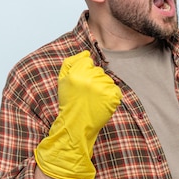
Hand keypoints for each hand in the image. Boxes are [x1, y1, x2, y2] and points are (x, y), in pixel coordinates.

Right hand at [35, 51, 121, 178]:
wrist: (75, 125)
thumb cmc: (68, 103)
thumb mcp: (62, 80)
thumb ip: (71, 62)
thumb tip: (86, 53)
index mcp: (77, 73)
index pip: (87, 61)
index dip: (84, 72)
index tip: (81, 84)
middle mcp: (90, 79)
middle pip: (98, 70)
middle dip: (93, 80)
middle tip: (86, 94)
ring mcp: (103, 88)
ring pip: (108, 80)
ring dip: (102, 88)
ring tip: (93, 100)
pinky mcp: (113, 97)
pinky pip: (116, 89)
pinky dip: (111, 96)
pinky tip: (101, 104)